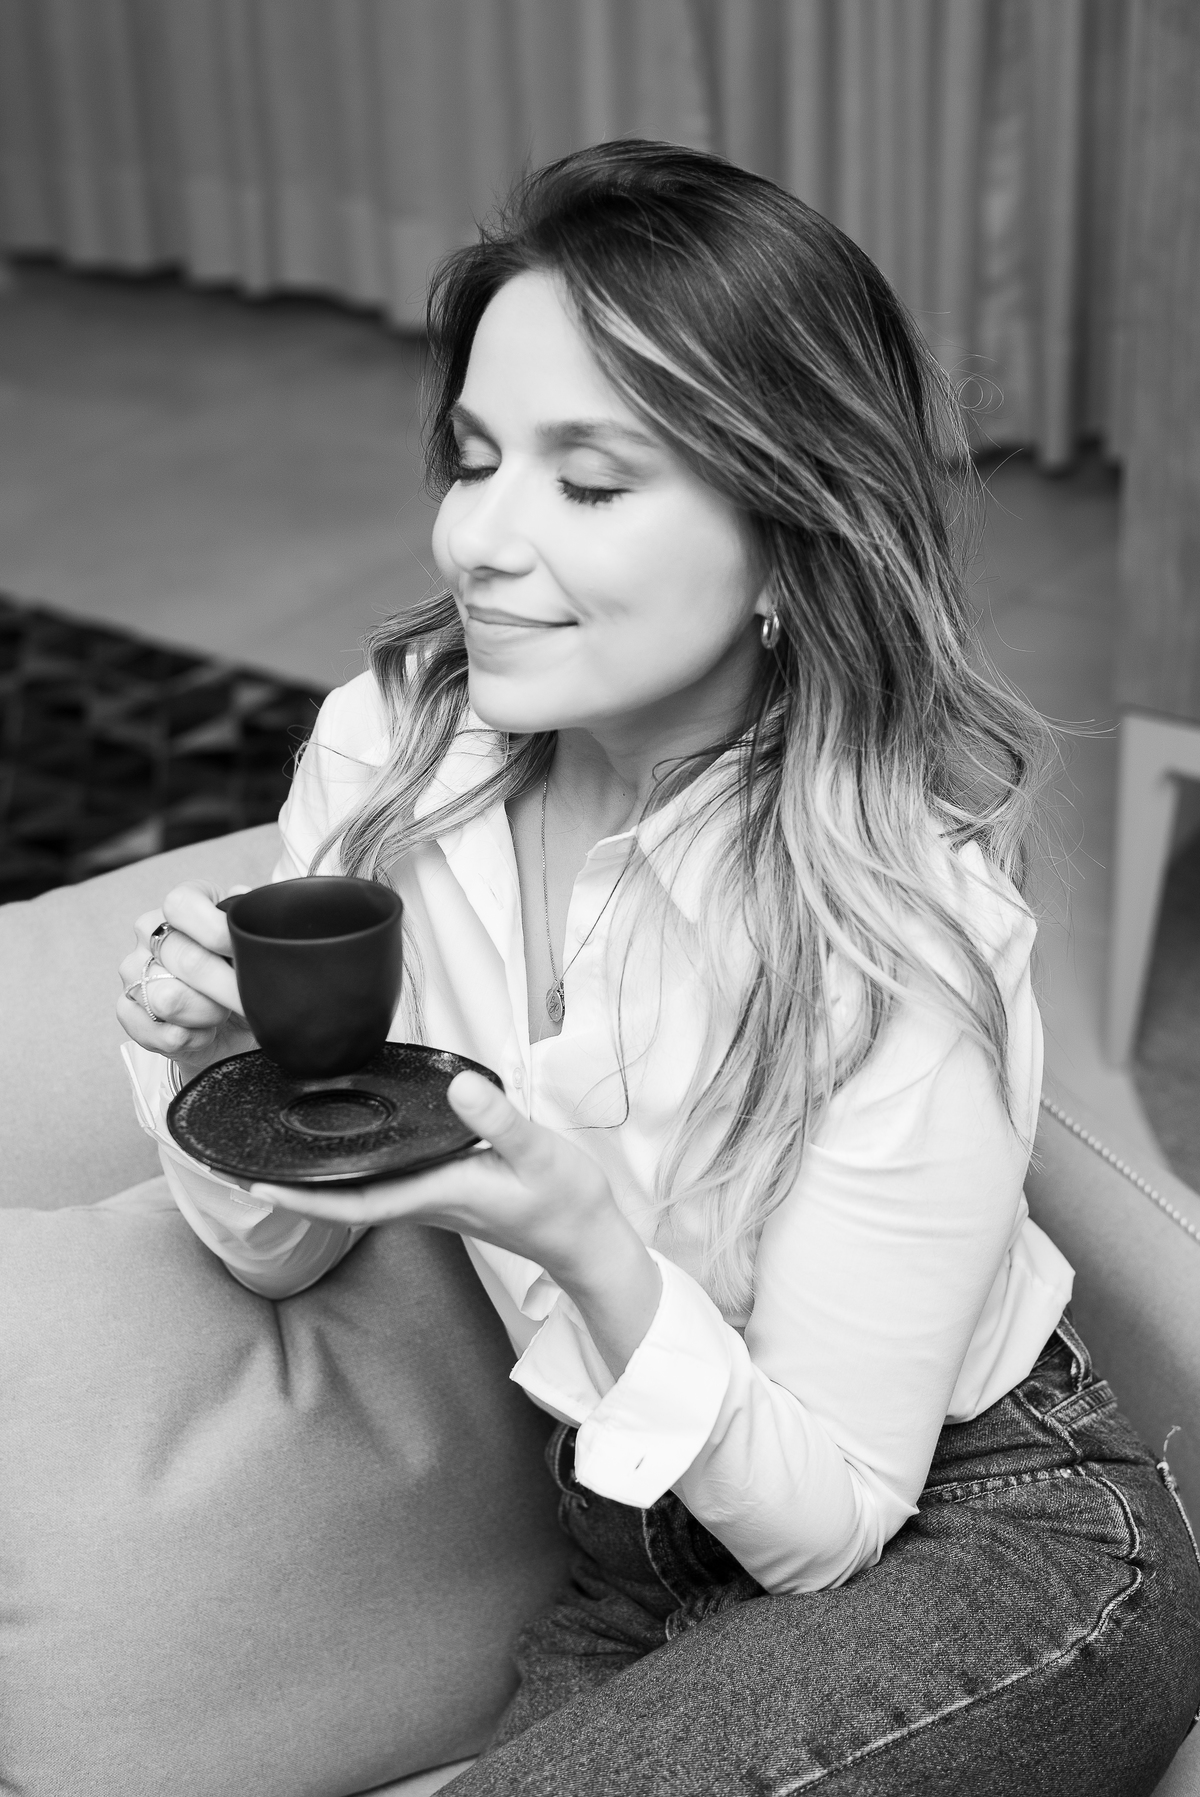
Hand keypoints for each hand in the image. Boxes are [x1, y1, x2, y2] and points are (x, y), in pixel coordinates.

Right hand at [118, 881, 256, 1078]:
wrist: (237, 1029)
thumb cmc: (245, 979)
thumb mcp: (256, 945)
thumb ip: (249, 918)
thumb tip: (241, 895)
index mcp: (183, 908)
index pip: (181, 904)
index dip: (217, 932)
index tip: (244, 953)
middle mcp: (151, 934)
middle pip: (186, 960)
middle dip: (225, 987)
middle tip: (240, 995)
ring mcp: (134, 972)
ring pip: (169, 999)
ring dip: (207, 1014)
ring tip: (219, 1013)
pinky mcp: (128, 1010)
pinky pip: (158, 1030)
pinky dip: (192, 1038)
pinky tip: (203, 1031)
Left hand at [253, 1071, 662, 1376]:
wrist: (590, 1242)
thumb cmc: (567, 1204)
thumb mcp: (539, 1154)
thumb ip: (499, 1121)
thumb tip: (460, 1086)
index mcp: (436, 1193)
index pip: (350, 1203)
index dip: (297, 1194)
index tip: (250, 1181)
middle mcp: (425, 1201)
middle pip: (341, 1200)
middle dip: (290, 1184)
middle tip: (239, 1159)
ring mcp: (434, 1200)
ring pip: (360, 1192)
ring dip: (316, 1177)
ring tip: (277, 1148)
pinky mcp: (447, 1190)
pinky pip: (385, 1184)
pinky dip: (353, 1169)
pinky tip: (347, 1146)